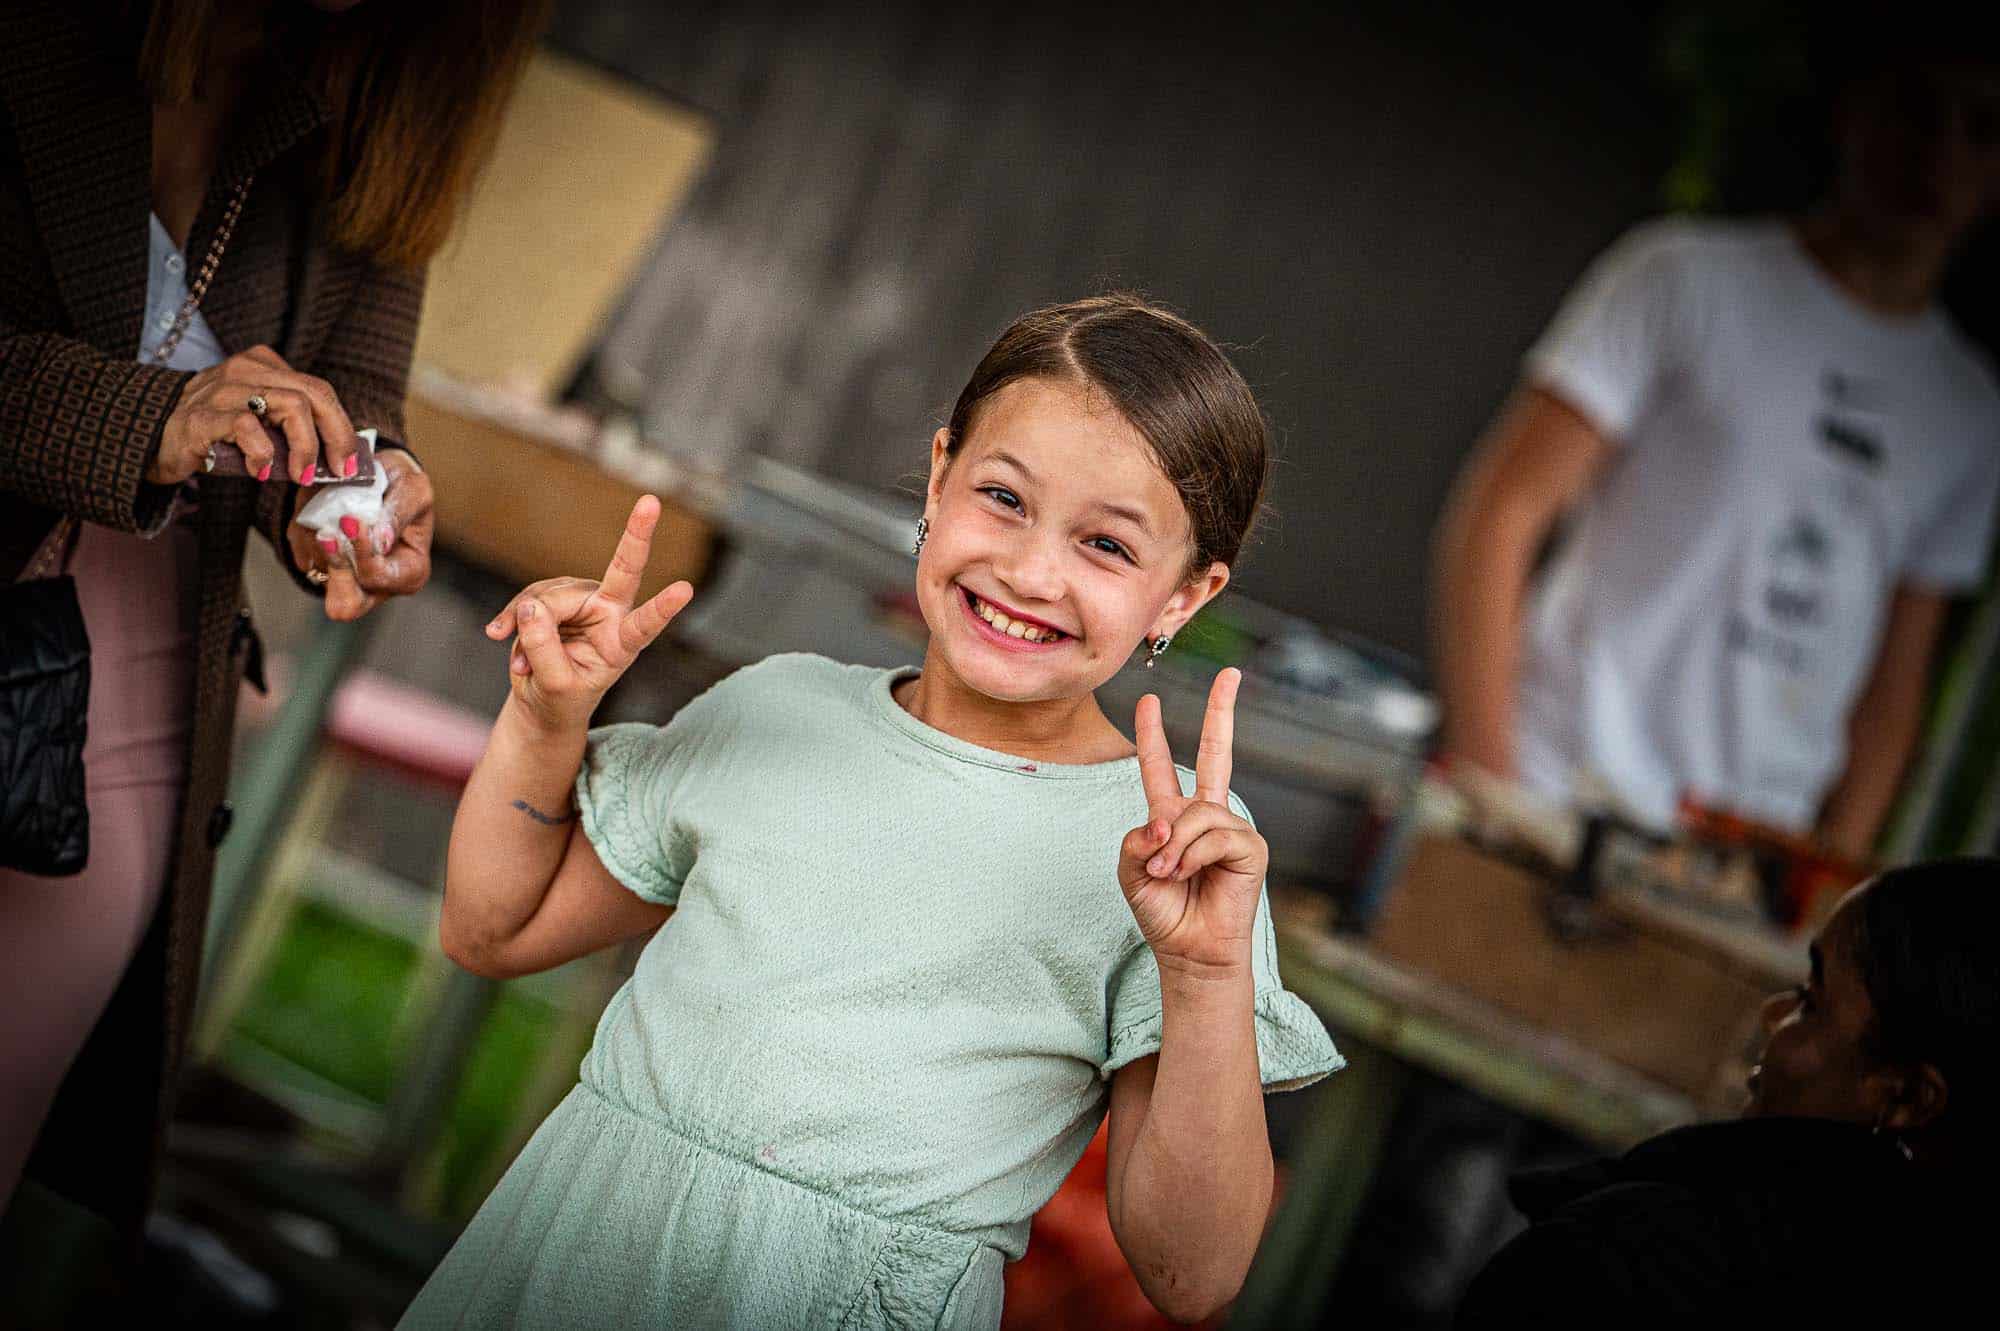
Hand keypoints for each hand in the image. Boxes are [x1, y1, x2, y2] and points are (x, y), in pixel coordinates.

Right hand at [154, 345, 361, 485]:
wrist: (150, 439)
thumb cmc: (212, 435)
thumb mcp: (258, 424)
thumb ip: (291, 428)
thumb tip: (338, 457)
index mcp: (262, 366)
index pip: (319, 390)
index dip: (341, 427)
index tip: (348, 462)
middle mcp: (245, 370)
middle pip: (312, 394)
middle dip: (335, 436)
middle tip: (335, 470)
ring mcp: (223, 389)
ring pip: (289, 405)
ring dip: (304, 447)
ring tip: (298, 474)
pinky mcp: (202, 415)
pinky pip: (247, 427)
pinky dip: (263, 454)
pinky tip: (260, 471)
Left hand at [288, 448, 435, 620]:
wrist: (381, 478)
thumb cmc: (404, 486)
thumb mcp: (413, 489)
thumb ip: (399, 513)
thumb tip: (382, 538)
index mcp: (410, 573)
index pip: (378, 578)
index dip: (362, 552)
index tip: (350, 520)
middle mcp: (379, 586)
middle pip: (345, 605)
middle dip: (333, 566)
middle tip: (326, 533)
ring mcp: (349, 581)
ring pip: (318, 574)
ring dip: (316, 539)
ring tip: (327, 509)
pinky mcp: (322, 569)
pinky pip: (302, 556)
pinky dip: (305, 533)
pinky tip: (320, 514)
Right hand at [483, 495, 694, 732]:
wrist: (543, 700)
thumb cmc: (560, 699)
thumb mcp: (555, 686)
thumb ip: (545, 648)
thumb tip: (531, 607)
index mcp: (623, 643)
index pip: (645, 624)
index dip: (662, 608)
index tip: (686, 590)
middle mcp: (609, 613)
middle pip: (597, 584)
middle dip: (636, 536)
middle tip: (652, 502)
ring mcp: (582, 600)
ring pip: (547, 595)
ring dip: (524, 625)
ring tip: (521, 664)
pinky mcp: (555, 597)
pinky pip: (528, 599)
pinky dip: (511, 619)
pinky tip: (499, 636)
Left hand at [1117, 668, 1266, 976]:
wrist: (1189, 951)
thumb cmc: (1162, 913)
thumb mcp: (1131, 872)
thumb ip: (1138, 839)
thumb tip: (1165, 821)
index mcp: (1172, 817)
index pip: (1159, 767)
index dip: (1152, 735)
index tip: (1149, 701)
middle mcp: (1205, 815)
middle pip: (1216, 753)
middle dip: (1223, 712)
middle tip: (1231, 674)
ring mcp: (1230, 828)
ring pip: (1196, 813)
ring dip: (1173, 847)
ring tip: (1166, 874)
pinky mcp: (1250, 847)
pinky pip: (1215, 834)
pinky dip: (1193, 855)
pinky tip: (1187, 874)